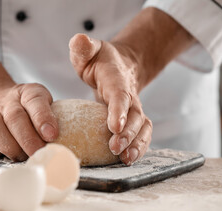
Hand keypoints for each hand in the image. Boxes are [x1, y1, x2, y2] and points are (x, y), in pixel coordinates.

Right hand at [0, 82, 57, 160]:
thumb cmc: (27, 112)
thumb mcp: (43, 108)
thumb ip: (52, 121)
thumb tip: (66, 146)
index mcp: (29, 93)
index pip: (36, 101)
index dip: (43, 118)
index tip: (52, 135)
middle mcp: (8, 101)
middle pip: (15, 118)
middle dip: (29, 140)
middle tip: (40, 154)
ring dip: (12, 147)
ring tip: (24, 157)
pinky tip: (3, 154)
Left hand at [69, 34, 152, 164]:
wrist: (121, 66)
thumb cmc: (100, 61)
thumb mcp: (89, 50)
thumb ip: (83, 48)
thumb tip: (79, 41)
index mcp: (116, 79)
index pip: (120, 95)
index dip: (119, 111)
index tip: (114, 127)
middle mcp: (129, 95)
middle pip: (135, 115)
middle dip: (128, 133)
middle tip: (115, 148)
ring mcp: (134, 109)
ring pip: (143, 127)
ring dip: (137, 144)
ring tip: (125, 160)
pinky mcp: (133, 120)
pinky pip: (142, 135)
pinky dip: (138, 148)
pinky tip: (128, 160)